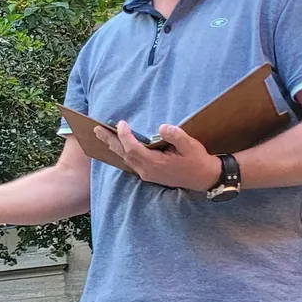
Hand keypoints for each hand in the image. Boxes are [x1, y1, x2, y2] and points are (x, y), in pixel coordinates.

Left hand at [98, 121, 220, 191]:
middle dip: (110, 140)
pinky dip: (122, 152)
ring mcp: (146, 174)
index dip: (124, 136)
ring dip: (114, 146)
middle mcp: (147, 170)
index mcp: (155, 163)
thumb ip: (176, 136)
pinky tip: (117, 146)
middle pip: (123, 154)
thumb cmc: (197, 161)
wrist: (204, 178)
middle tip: (97, 129)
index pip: (133, 148)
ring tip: (103, 135)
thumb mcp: (191, 146)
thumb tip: (162, 127)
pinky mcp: (148, 174)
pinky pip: (130, 162)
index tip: (121, 123)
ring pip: (125, 159)